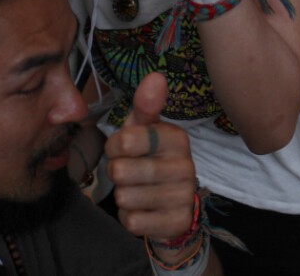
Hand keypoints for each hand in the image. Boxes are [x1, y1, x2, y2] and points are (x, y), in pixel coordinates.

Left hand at [104, 71, 195, 240]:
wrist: (174, 205)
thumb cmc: (151, 159)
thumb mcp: (144, 130)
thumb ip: (145, 105)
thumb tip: (156, 76)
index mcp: (177, 138)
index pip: (125, 140)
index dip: (114, 147)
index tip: (124, 149)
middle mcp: (185, 166)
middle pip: (121, 171)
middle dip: (117, 173)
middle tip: (129, 172)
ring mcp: (183, 196)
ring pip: (125, 197)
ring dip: (123, 196)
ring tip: (138, 190)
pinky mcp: (177, 222)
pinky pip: (133, 222)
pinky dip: (130, 217)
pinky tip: (143, 209)